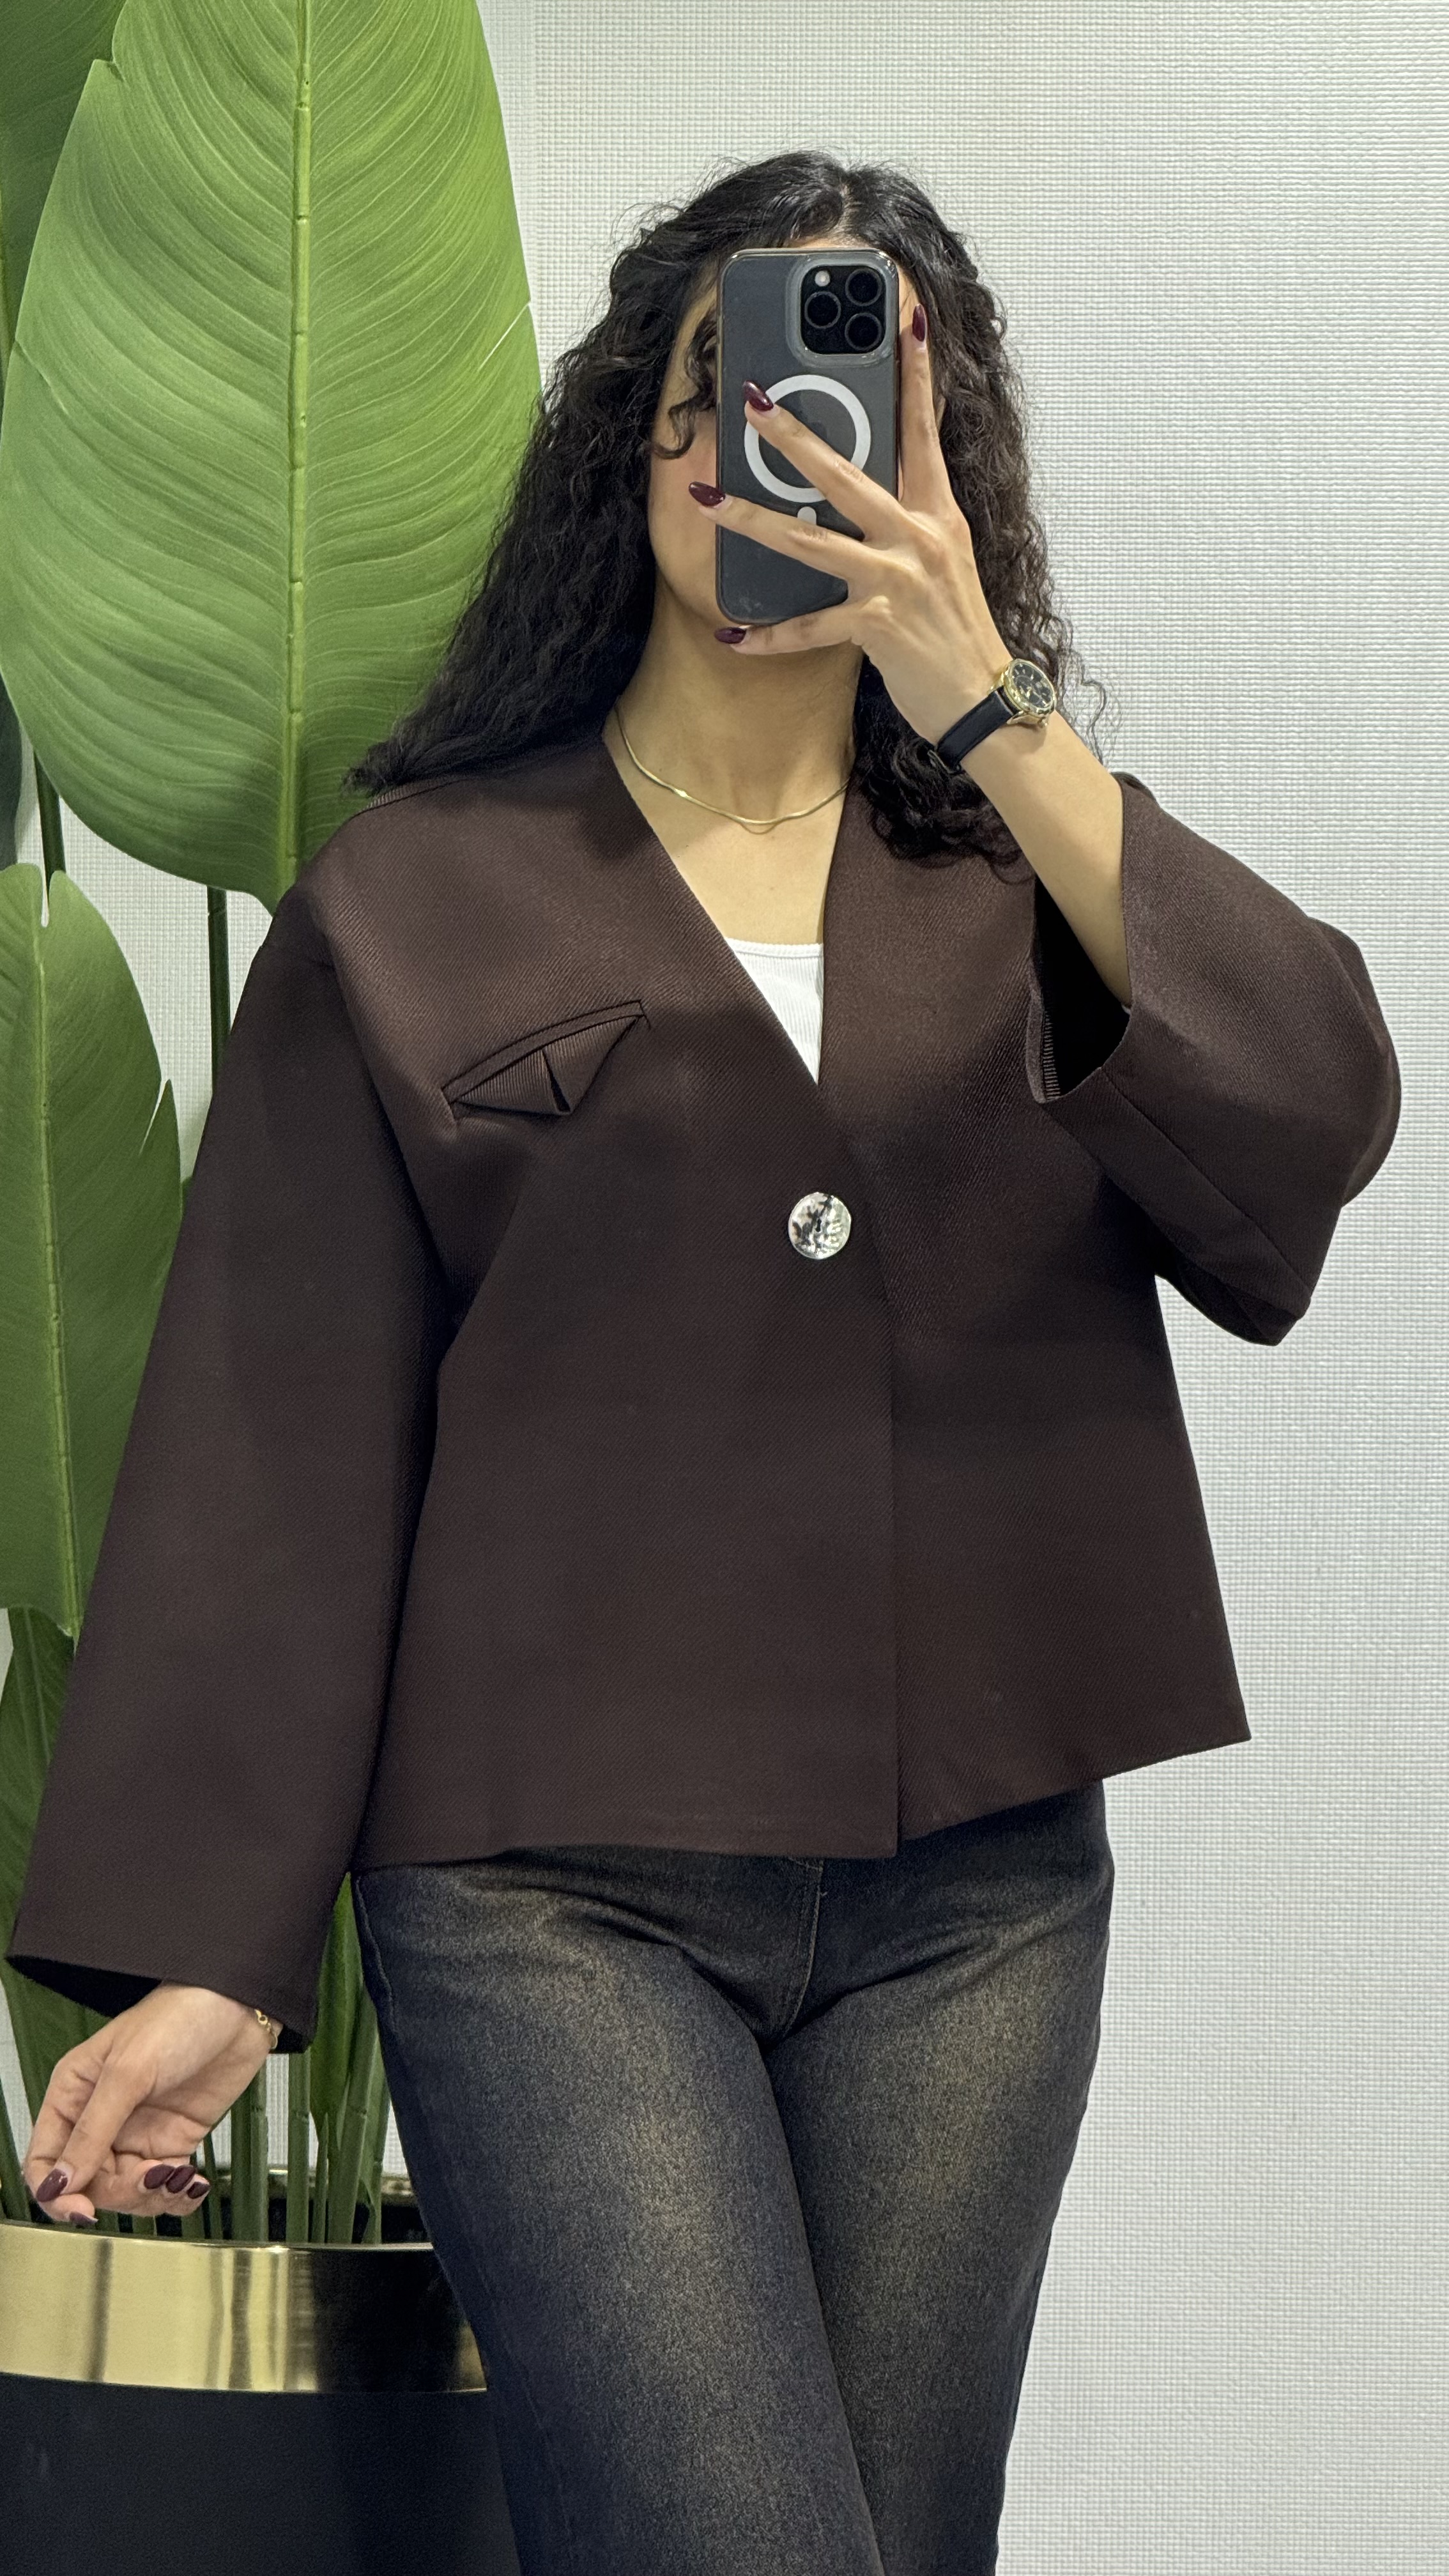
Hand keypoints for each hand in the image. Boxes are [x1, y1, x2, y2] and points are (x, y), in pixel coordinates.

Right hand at [21, 1982, 277, 2223]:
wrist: (239, 2008)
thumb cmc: (179, 2016)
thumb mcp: (128, 2071)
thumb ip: (93, 2130)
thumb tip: (61, 2181)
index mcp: (74, 2093)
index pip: (45, 2159)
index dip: (56, 2192)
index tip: (81, 2210)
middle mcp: (101, 2117)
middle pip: (87, 2184)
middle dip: (118, 2193)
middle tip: (148, 2179)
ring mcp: (137, 2132)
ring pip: (124, 2192)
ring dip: (150, 2197)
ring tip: (177, 2176)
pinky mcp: (171, 2141)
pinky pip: (161, 2187)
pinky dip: (175, 2195)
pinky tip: (192, 2182)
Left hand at [689, 300, 1012, 747]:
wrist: (984, 700)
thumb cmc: (958, 632)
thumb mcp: (946, 561)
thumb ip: (911, 522)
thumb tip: (867, 495)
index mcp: (939, 514)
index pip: (925, 431)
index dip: (917, 375)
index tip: (906, 321)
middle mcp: (918, 537)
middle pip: (846, 474)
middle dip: (794, 436)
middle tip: (753, 401)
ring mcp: (896, 580)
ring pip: (810, 541)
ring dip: (752, 519)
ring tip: (708, 501)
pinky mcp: (877, 626)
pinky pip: (808, 627)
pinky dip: (768, 636)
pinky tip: (734, 637)